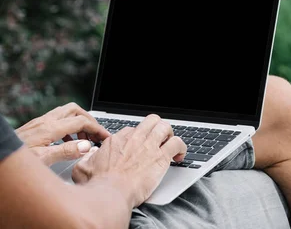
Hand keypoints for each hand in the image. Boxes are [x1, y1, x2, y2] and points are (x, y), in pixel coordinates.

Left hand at [15, 102, 109, 165]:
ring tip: (84, 140)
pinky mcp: (35, 127)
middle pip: (75, 110)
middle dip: (89, 120)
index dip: (97, 128)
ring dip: (79, 123)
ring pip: (66, 113)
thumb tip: (87, 146)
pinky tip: (68, 142)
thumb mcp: (43, 159)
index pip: (81, 121)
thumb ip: (66, 152)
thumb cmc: (16, 159)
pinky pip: (57, 120)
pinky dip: (68, 128)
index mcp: (50, 128)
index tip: (105, 138)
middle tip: (96, 134)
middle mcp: (45, 121)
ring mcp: (40, 123)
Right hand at [72, 114, 186, 207]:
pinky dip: (182, 147)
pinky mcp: (161, 157)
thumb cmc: (97, 185)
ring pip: (166, 127)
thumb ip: (87, 159)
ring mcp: (149, 146)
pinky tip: (180, 156)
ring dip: (170, 134)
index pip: (133, 130)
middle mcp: (134, 139)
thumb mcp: (82, 168)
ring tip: (171, 144)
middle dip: (157, 128)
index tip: (140, 147)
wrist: (110, 194)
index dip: (138, 138)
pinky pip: (178, 143)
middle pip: (151, 121)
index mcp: (117, 140)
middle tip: (159, 140)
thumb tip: (90, 155)